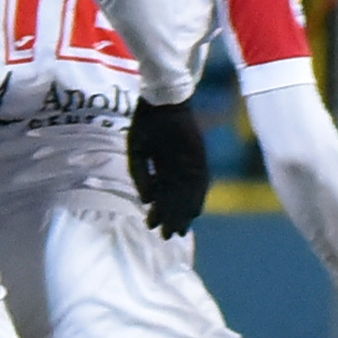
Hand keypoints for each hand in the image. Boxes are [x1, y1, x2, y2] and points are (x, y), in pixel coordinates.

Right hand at [124, 96, 209, 238]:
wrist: (164, 101)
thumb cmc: (147, 122)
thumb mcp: (136, 151)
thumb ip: (140, 176)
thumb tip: (146, 200)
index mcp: (162, 166)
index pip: (161, 194)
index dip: (157, 211)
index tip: (151, 225)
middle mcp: (178, 167)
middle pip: (176, 198)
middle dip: (171, 218)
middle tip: (167, 236)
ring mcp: (190, 163)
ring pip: (188, 195)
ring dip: (183, 213)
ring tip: (178, 230)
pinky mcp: (200, 158)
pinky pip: (201, 182)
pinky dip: (198, 198)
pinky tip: (194, 213)